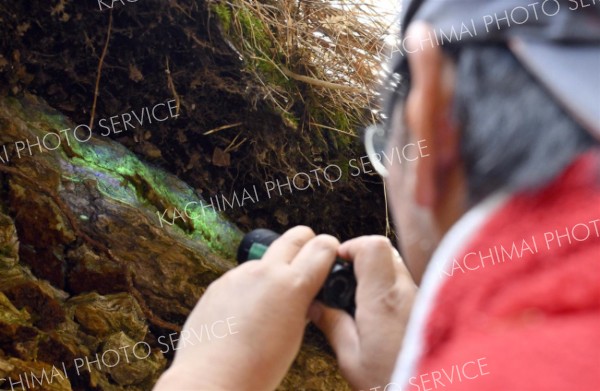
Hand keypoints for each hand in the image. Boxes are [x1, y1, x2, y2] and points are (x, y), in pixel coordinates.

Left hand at [154, 226, 339, 390]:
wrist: (212, 379)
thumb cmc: (254, 367)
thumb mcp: (296, 336)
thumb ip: (302, 305)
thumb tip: (305, 295)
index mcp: (291, 285)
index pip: (322, 246)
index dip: (330, 250)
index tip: (329, 257)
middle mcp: (264, 272)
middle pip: (296, 235)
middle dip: (306, 244)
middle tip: (307, 265)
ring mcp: (238, 275)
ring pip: (266, 260)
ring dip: (273, 272)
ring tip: (269, 306)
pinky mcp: (219, 284)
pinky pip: (242, 277)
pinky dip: (250, 288)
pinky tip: (245, 315)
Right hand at [309, 236, 416, 389]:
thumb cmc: (393, 383)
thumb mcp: (352, 360)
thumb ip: (333, 326)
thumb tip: (317, 307)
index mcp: (383, 301)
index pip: (372, 247)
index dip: (351, 247)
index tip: (336, 260)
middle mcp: (406, 293)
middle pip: (385, 250)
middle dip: (361, 257)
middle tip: (345, 279)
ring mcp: (420, 299)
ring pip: (396, 266)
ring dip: (376, 274)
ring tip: (360, 299)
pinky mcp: (428, 309)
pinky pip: (405, 285)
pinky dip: (388, 289)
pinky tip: (378, 314)